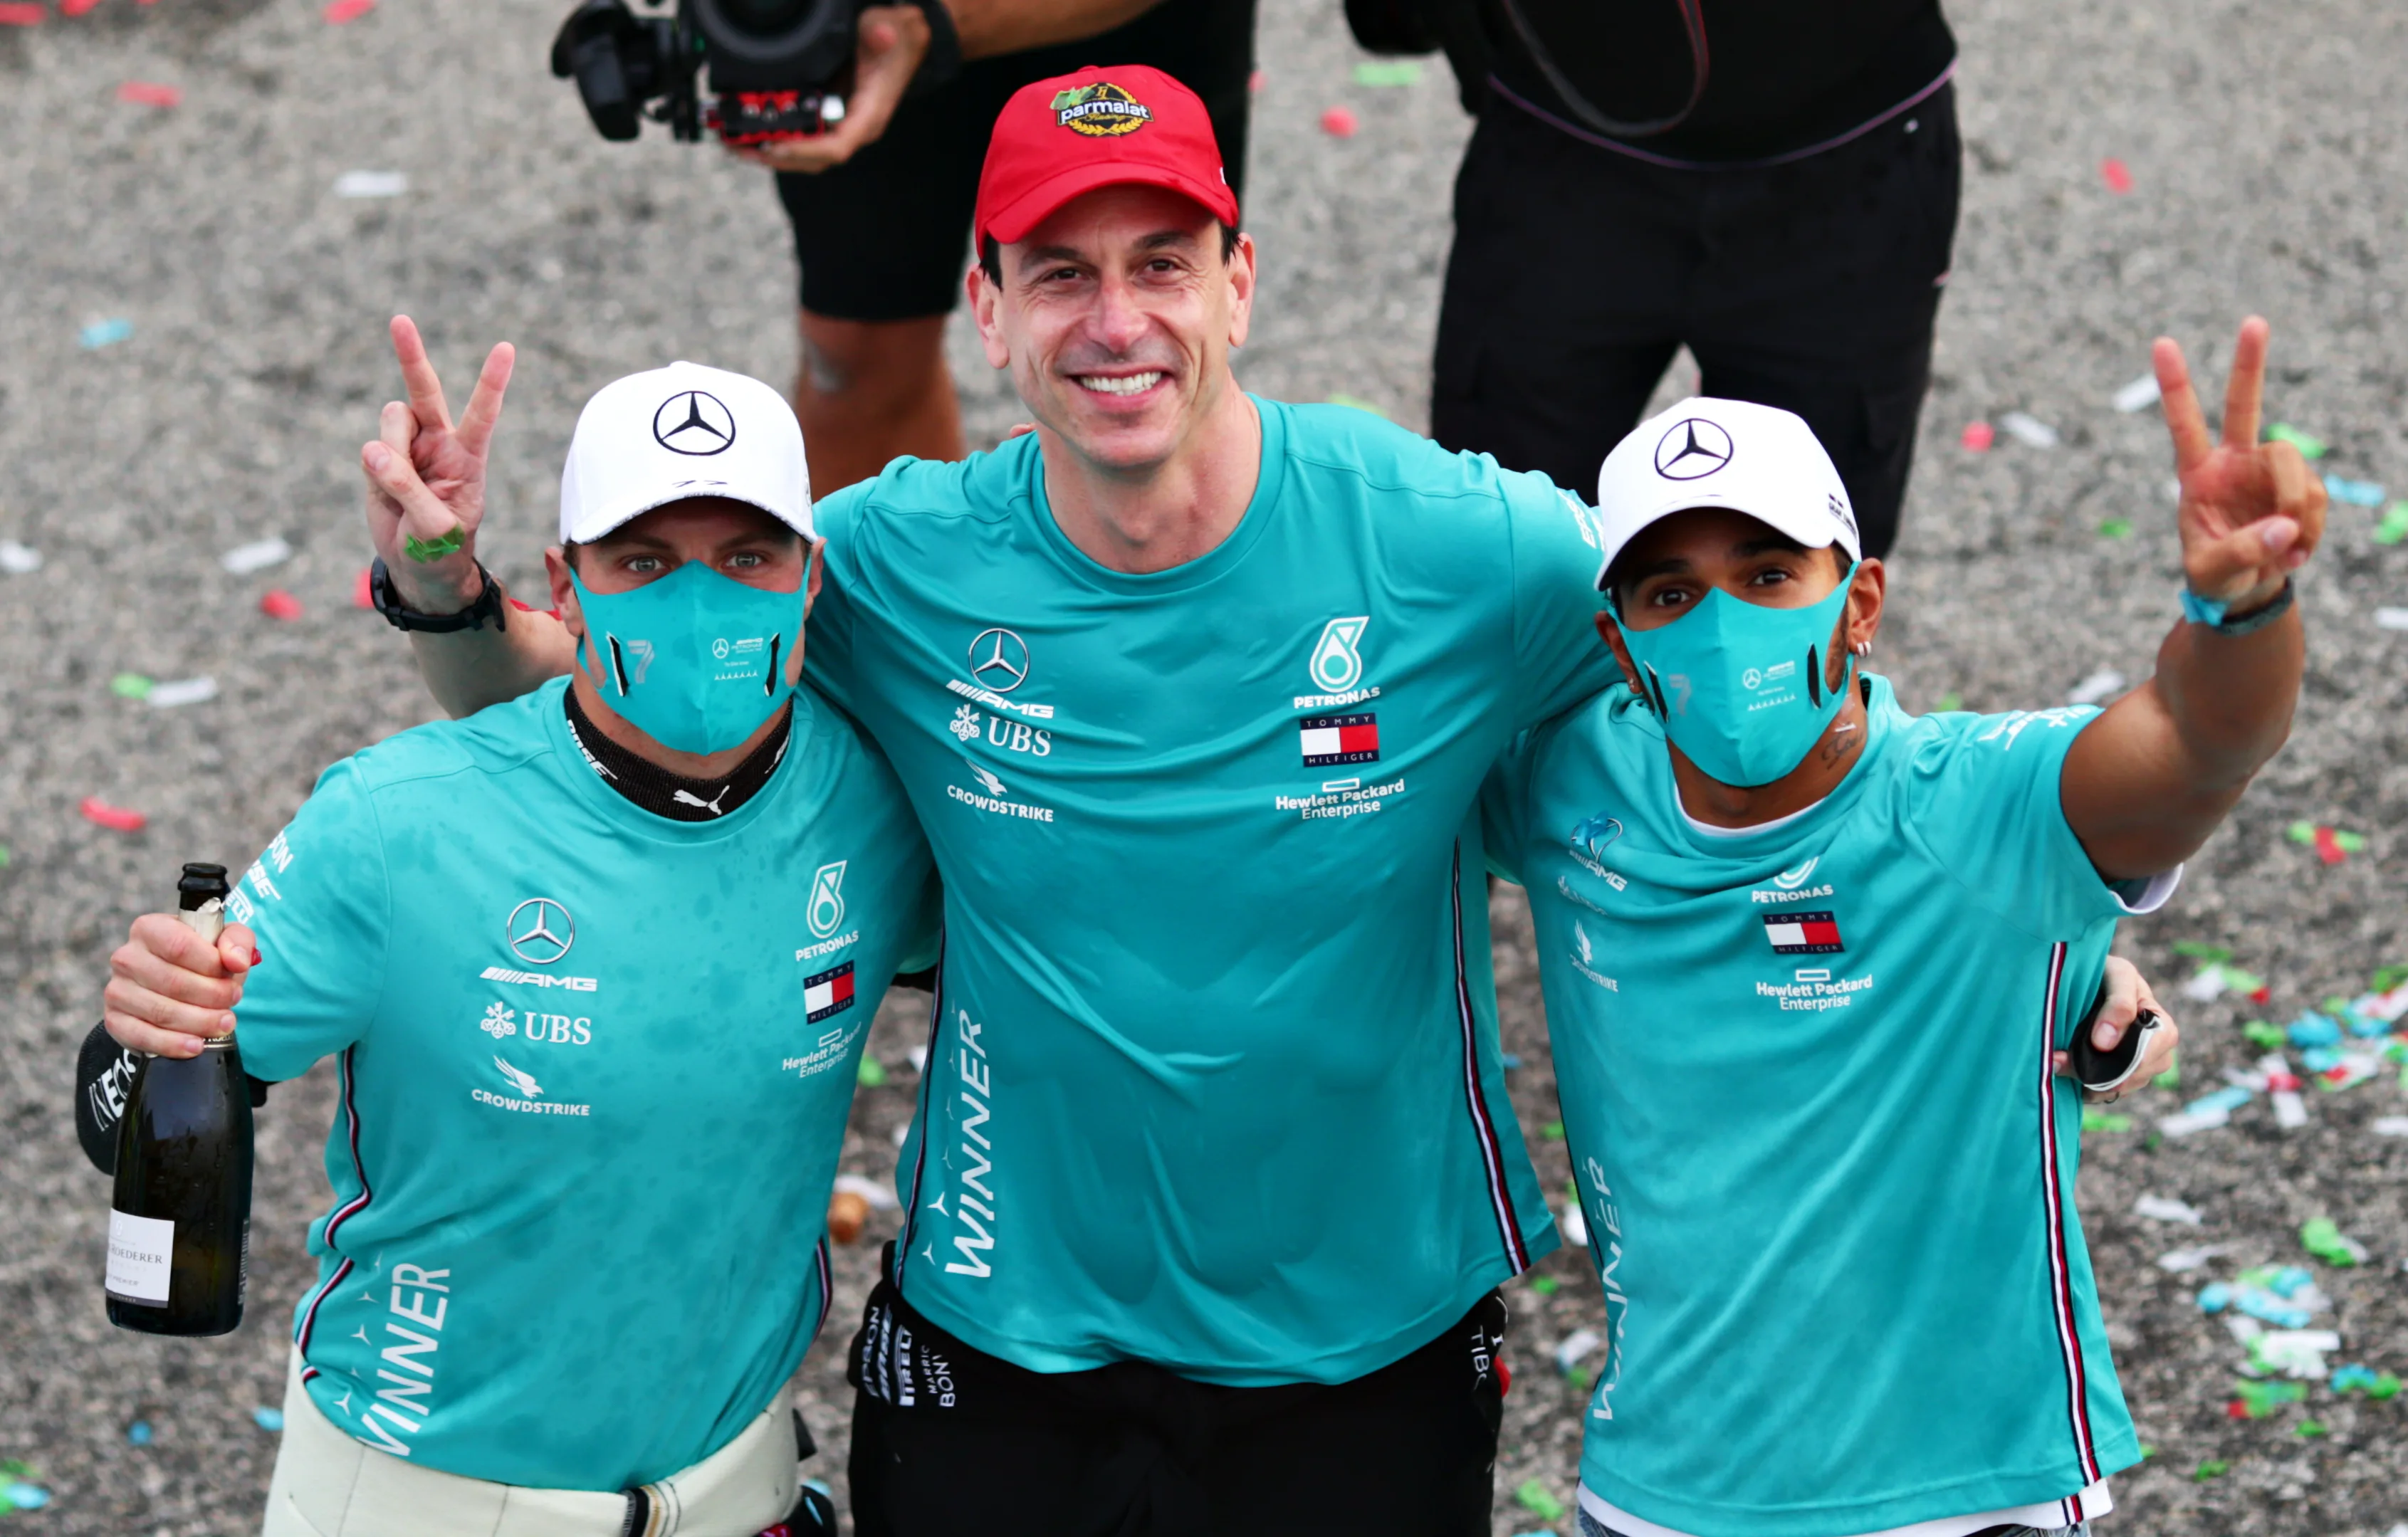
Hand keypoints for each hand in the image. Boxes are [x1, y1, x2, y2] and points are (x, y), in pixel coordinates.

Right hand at [104, 915, 257, 1058]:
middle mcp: (127, 957)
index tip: (234, 975)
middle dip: (212, 996)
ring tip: (224, 1024)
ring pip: (161, 1011)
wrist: (178, 989)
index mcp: (150, 928)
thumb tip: (237, 961)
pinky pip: (142, 1036)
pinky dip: (173, 1044)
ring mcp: (117, 990)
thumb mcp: (226, 942)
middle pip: (173, 982)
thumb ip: (238, 941)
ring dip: (200, 1022)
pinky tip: (196, 1045)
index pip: (180, 945)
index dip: (211, 965)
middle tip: (233, 1002)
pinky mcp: (115, 1020)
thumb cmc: (203, 960)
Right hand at [362, 315, 514, 613]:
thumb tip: (374, 450)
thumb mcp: (434, 530)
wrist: (419, 567)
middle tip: (400, 319)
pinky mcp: (381, 458)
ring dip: (391, 452)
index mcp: (468, 457)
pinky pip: (370, 451)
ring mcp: (409, 447)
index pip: (484, 413)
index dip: (492, 381)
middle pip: (424, 390)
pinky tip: (388, 495)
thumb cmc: (441, 549)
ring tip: (402, 491)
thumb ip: (408, 490)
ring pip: (390, 423)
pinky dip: (375, 471)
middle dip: (411, 355)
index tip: (506, 347)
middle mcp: (440, 443)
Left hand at [726, 5, 929, 174]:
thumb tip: (881, 34)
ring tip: (734, 142)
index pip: (836, 147)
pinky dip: (774, 134)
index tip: (775, 145)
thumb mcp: (890, 29)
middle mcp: (853, 128)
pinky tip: (748, 129)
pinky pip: (800, 135)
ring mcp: (838, 123)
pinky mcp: (827, 116)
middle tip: (739, 146)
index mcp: (868, 116)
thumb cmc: (896, 38)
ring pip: (803, 151)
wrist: (902, 37)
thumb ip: (882, 33)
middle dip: (775, 156)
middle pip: (812, 158)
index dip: (804, 150)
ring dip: (768, 150)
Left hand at [2052, 955, 2180, 1103]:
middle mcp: (2155, 1051)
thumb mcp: (2117, 974)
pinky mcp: (2115, 1077)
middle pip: (2139, 1073)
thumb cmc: (2105, 972)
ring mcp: (2136, 1067)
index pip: (2159, 1044)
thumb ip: (2119, 1003)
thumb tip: (2105, 1043)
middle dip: (2104, 1071)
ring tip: (2058, 1065)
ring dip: (2090, 1082)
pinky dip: (2086, 1090)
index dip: (2133, 1049)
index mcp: (2161, 1023)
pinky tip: (2068, 1080)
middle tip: (2062, 1062)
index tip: (2098, 1044)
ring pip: (2121, 1087)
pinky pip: (2106, 1093)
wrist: (2079, 980)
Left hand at [2156, 316, 2327, 614]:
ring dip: (2297, 509)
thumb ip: (2242, 553)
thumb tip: (2284, 526)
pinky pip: (2315, 499)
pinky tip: (2296, 551)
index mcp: (2197, 475)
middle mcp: (2233, 463)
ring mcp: (2268, 472)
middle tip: (2252, 321)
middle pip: (2244, 406)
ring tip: (2287, 551)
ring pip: (2294, 467)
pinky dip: (2311, 529)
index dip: (2175, 386)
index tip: (2162, 342)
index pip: (2184, 424)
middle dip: (2249, 364)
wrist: (2246, 590)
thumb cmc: (2215, 578)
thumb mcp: (2213, 574)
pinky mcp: (2299, 488)